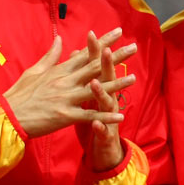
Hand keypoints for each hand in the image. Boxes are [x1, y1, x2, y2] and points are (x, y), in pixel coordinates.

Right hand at [3, 28, 135, 137]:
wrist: (7, 116)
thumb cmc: (20, 94)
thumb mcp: (34, 70)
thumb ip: (51, 56)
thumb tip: (60, 39)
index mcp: (60, 70)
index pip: (86, 53)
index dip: (103, 42)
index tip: (118, 33)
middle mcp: (65, 81)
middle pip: (95, 66)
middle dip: (116, 56)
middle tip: (134, 48)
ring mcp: (66, 98)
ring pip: (96, 89)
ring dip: (116, 84)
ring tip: (133, 78)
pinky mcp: (65, 116)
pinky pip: (89, 115)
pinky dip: (105, 115)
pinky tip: (121, 114)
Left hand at [82, 33, 136, 170]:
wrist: (104, 150)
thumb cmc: (94, 121)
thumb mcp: (87, 97)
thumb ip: (83, 76)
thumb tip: (76, 54)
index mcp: (99, 89)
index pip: (96, 66)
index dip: (95, 51)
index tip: (91, 34)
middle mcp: (106, 100)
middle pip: (106, 79)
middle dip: (106, 65)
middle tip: (105, 49)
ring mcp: (107, 118)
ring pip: (106, 103)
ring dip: (102, 93)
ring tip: (96, 83)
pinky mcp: (105, 134)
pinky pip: (102, 130)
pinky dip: (100, 126)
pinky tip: (97, 123)